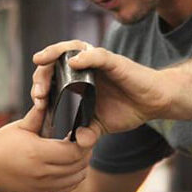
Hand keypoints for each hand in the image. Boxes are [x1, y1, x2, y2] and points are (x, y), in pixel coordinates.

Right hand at [0, 104, 93, 191]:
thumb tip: (52, 98)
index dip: (82, 142)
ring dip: (80, 166)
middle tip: (81, 141)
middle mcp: (41, 172)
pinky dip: (73, 177)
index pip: (74, 151)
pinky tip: (68, 166)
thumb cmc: (1, 144)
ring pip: (76, 178)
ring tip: (75, 153)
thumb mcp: (21, 126)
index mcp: (37, 153)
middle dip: (84, 153)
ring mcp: (41, 186)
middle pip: (78, 165)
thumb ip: (40, 114)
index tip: (80, 133)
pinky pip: (67, 188)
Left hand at [31, 40, 170, 136]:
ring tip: (41, 62)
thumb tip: (79, 142)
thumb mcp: (101, 125)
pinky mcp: (114, 61)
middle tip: (38, 93)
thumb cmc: (127, 108)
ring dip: (53, 55)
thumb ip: (87, 133)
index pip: (50, 76)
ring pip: (70, 49)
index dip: (40, 86)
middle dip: (41, 75)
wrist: (154, 102)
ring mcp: (97, 62)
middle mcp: (83, 67)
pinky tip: (73, 62)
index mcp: (76, 80)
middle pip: (54, 61)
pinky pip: (98, 55)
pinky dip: (85, 56)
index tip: (37, 103)